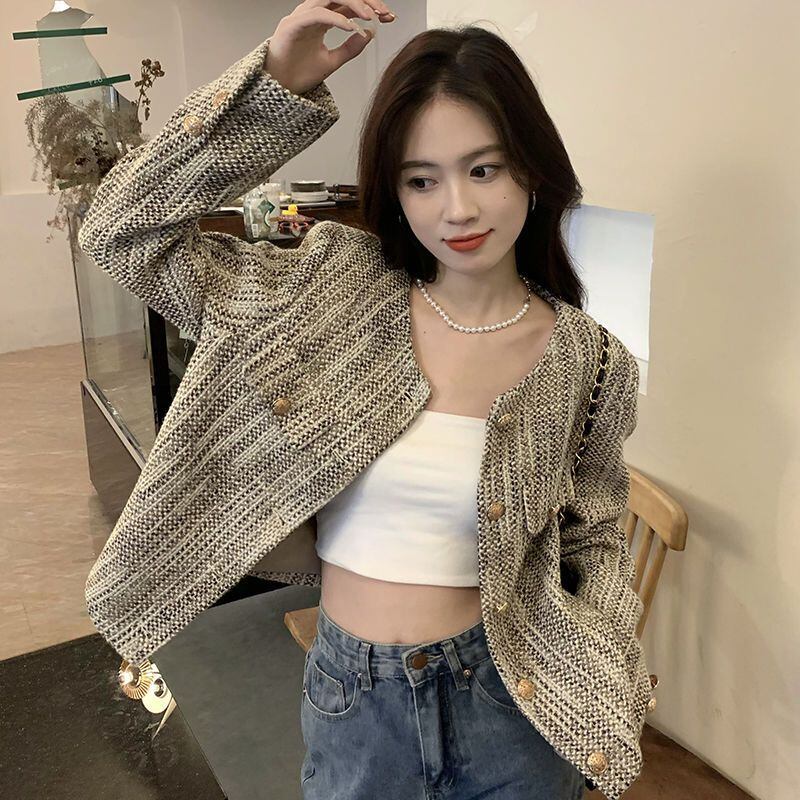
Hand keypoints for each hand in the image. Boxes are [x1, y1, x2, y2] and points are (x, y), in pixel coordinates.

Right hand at [266, 0, 395, 94]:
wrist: (278, 88)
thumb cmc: (299, 73)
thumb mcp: (332, 62)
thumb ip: (350, 49)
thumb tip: (369, 34)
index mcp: (322, 19)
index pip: (349, 5)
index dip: (370, 8)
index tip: (389, 16)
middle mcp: (313, 13)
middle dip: (366, 1)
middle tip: (383, 12)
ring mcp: (301, 16)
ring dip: (353, 4)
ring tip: (370, 16)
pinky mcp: (292, 25)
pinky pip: (317, 15)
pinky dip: (335, 19)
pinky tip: (351, 27)